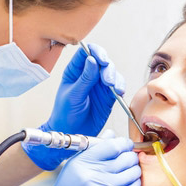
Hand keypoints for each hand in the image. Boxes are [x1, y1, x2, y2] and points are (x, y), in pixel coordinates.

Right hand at [0, 137, 139, 185]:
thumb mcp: (73, 168)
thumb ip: (94, 150)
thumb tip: (112, 134)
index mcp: (82, 162)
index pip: (113, 145)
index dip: (124, 143)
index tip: (125, 146)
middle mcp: (92, 174)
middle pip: (127, 158)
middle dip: (131, 157)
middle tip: (128, 160)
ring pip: (133, 173)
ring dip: (134, 172)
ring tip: (127, 174)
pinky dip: (132, 185)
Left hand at [25, 44, 126, 169]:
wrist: (71, 133)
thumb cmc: (65, 114)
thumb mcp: (73, 95)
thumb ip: (84, 79)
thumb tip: (91, 60)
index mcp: (75, 71)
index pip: (86, 53)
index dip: (95, 52)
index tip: (101, 59)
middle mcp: (88, 75)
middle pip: (102, 61)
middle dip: (107, 68)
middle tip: (107, 80)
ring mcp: (99, 85)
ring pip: (112, 73)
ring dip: (115, 78)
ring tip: (114, 88)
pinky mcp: (108, 95)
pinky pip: (118, 86)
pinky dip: (120, 87)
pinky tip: (119, 92)